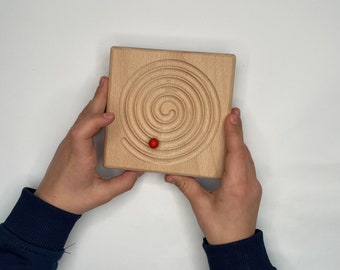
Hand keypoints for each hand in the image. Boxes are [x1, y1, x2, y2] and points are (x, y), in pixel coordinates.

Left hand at [35, 77, 142, 214]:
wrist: (51, 203)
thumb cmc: (72, 198)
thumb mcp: (102, 194)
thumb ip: (124, 182)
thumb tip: (139, 169)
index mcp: (79, 155)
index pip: (83, 131)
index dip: (97, 120)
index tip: (112, 115)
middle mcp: (73, 144)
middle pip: (84, 116)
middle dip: (98, 97)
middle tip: (108, 81)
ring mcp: (71, 142)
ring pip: (83, 117)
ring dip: (95, 102)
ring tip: (106, 88)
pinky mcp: (72, 143)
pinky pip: (83, 122)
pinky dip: (93, 111)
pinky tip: (100, 109)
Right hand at [165, 108, 260, 244]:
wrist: (236, 246)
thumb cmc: (220, 228)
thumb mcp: (201, 206)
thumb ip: (187, 186)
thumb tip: (171, 173)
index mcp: (236, 186)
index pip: (236, 153)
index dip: (233, 133)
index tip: (232, 116)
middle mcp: (249, 183)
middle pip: (244, 151)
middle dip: (237, 131)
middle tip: (232, 113)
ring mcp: (253, 186)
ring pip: (248, 157)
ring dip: (240, 141)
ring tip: (232, 125)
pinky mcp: (253, 189)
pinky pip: (248, 165)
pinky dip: (241, 153)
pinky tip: (234, 149)